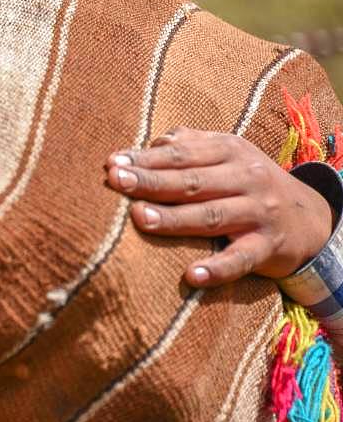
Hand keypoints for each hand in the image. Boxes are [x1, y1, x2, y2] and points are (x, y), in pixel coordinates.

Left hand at [104, 127, 332, 286]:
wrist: (309, 218)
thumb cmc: (247, 183)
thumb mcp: (226, 156)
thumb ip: (188, 146)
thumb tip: (147, 144)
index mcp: (229, 151)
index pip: (181, 154)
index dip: (146, 158)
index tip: (111, 163)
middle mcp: (246, 178)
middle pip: (191, 181)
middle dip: (151, 181)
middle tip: (116, 182)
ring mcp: (259, 213)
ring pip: (211, 216)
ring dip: (175, 218)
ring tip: (140, 218)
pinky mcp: (269, 247)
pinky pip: (240, 259)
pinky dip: (217, 268)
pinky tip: (190, 276)